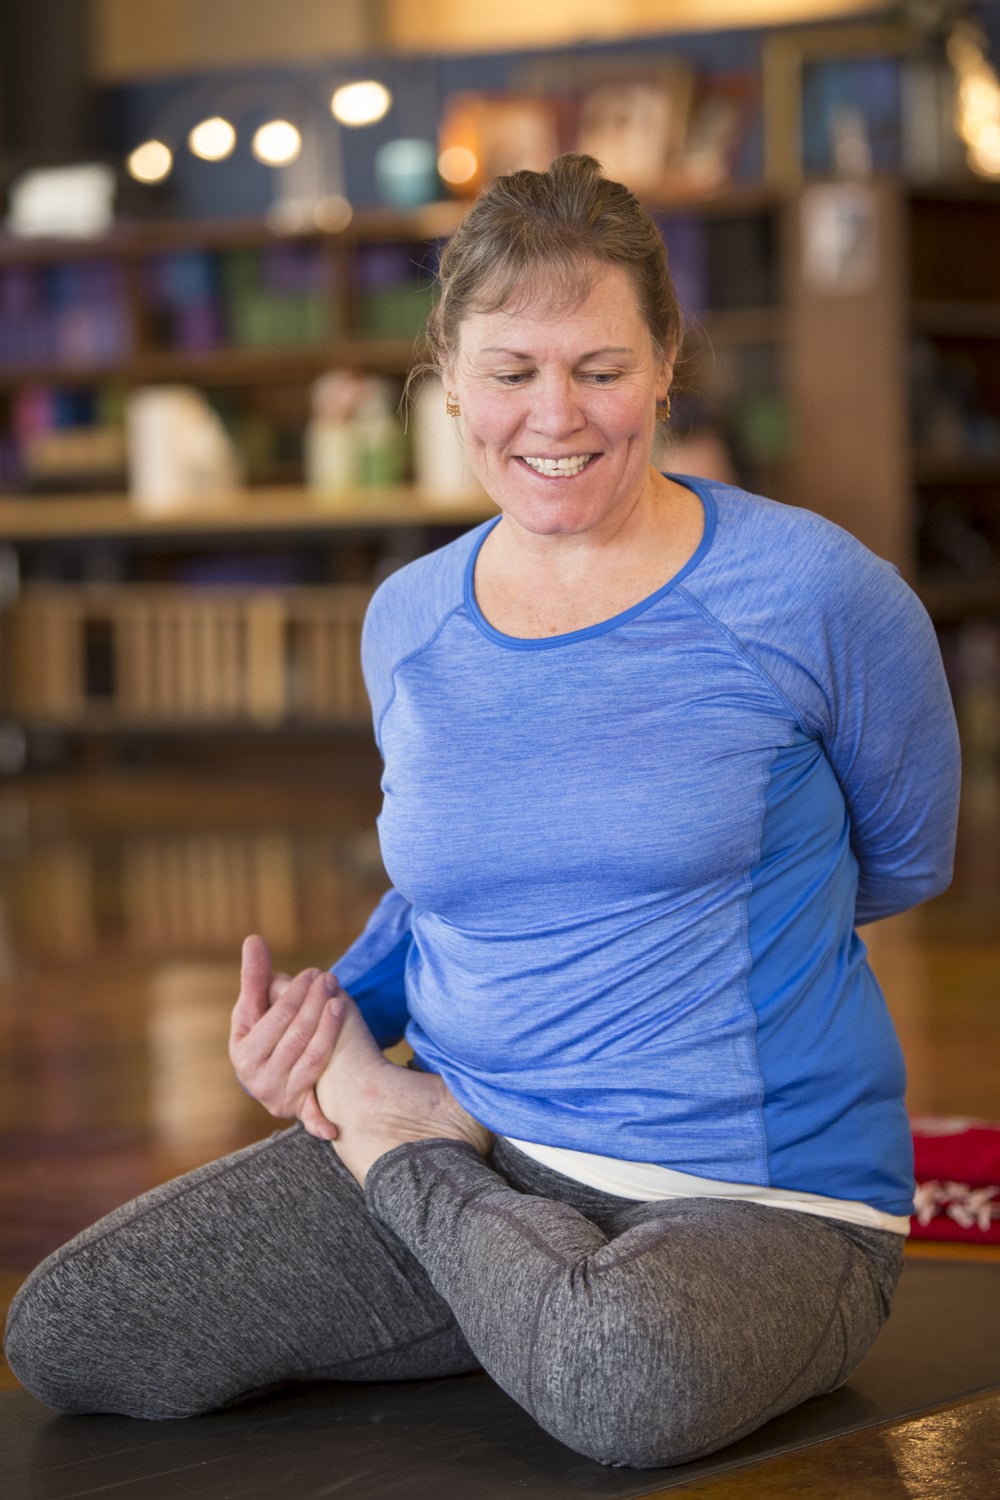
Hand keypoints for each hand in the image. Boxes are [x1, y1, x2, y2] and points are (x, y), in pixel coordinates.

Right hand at [229, 933, 345, 1140]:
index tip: (314, 973)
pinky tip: (335, 1126)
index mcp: (243, 1050)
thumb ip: (256, 976)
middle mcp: (256, 1078)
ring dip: (329, 1030)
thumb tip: (254, 939)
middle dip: (315, 1004)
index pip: (274, 1017)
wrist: (272, 1074)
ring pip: (311, 1060)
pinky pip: (311, 1116)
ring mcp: (277, 1096)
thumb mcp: (255, 1007)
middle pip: (295, 1036)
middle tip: (331, 979)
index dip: (296, 994)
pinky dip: (320, 1122)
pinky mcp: (297, 1110)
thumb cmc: (264, 1032)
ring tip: (342, 1001)